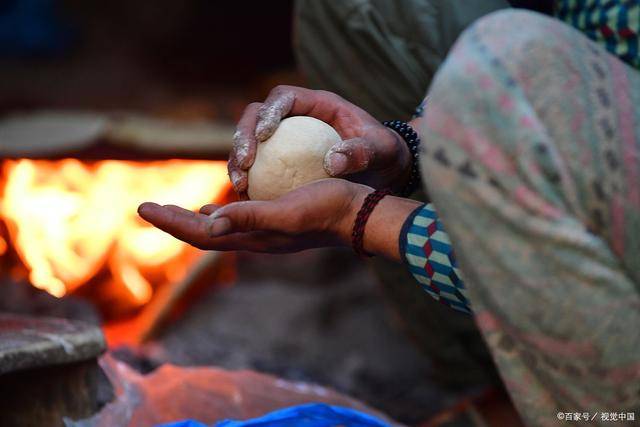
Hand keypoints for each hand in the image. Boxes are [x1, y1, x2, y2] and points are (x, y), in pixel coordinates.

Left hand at [137, 179, 369, 252]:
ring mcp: (265, 233)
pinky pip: (237, 222)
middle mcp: (254, 239)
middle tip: (146, 208)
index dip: (171, 222)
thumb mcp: (288, 210)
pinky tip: (217, 209)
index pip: (200, 234)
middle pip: (203, 233)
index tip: (143, 208)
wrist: (358, 214)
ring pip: (219, 229)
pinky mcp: (276, 222)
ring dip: (192, 221)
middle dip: (173, 221)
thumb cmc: (327, 208)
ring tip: (173, 212)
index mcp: (253, 237)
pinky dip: (218, 216)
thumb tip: (210, 223)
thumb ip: (251, 217)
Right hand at [229, 85, 410, 195]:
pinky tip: (247, 199)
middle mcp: (297, 117)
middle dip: (244, 135)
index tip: (264, 135)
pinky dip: (249, 179)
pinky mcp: (281, 159)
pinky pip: (258, 166)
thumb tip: (332, 162)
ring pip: (250, 140)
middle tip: (245, 164)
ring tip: (240, 186)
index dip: (269, 111)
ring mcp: (286, 138)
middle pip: (256, 115)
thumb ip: (362, 152)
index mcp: (319, 104)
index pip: (284, 96)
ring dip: (239, 160)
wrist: (384, 168)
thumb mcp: (382, 151)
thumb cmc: (385, 153)